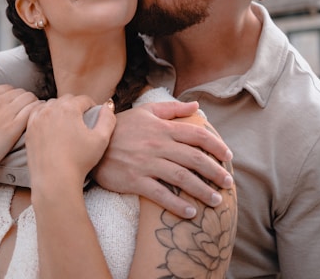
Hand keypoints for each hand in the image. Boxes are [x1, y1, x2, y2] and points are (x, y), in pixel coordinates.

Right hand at [0, 82, 39, 183]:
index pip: (7, 88)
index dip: (14, 96)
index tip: (17, 104)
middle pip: (20, 92)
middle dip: (25, 99)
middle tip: (29, 109)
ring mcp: (6, 114)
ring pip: (29, 98)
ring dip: (34, 103)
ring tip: (37, 112)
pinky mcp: (14, 128)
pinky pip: (32, 111)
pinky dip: (38, 111)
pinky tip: (38, 117)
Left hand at [27, 94, 115, 189]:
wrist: (55, 180)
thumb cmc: (79, 161)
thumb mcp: (101, 139)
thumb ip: (108, 119)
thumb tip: (108, 106)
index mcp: (69, 108)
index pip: (84, 99)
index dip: (91, 106)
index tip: (93, 115)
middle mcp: (51, 109)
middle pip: (67, 100)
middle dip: (75, 106)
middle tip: (81, 120)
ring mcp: (37, 119)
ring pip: (51, 105)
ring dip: (60, 109)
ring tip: (66, 122)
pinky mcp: (29, 129)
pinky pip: (37, 114)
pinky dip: (45, 116)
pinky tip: (51, 126)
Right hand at [93, 101, 233, 217]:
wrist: (90, 141)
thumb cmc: (121, 127)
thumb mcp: (146, 111)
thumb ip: (172, 109)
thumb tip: (196, 106)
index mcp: (163, 128)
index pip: (197, 136)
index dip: (217, 146)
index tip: (228, 157)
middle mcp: (158, 145)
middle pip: (195, 158)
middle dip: (215, 172)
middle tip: (228, 183)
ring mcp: (146, 163)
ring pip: (182, 178)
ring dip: (202, 190)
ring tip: (217, 201)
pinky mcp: (134, 180)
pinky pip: (160, 195)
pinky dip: (177, 205)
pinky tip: (191, 213)